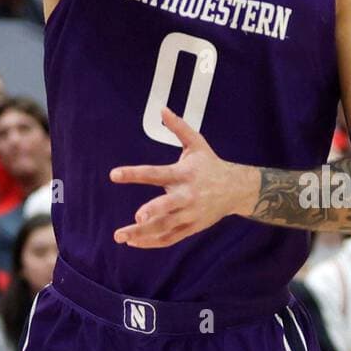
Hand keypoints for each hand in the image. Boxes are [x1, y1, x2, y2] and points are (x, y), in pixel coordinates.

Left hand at [109, 107, 243, 247]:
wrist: (237, 190)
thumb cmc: (211, 164)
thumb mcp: (197, 143)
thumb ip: (179, 127)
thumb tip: (162, 109)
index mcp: (184, 174)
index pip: (156, 173)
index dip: (135, 174)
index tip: (113, 174)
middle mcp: (188, 196)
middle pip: (168, 206)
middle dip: (154, 212)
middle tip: (137, 217)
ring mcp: (190, 214)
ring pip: (166, 227)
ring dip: (143, 233)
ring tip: (121, 236)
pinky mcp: (192, 227)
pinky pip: (170, 238)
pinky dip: (152, 242)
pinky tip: (134, 241)